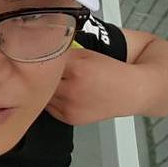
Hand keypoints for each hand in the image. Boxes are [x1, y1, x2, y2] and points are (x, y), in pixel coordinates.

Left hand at [45, 37, 167, 124]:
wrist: (133, 91)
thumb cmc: (113, 68)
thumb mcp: (87, 51)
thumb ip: (63, 51)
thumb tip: (39, 48)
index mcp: (77, 68)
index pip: (44, 58)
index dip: (39, 55)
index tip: (34, 51)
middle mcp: (72, 89)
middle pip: (40, 78)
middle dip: (39, 71)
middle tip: (37, 65)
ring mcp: (70, 107)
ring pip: (43, 94)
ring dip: (43, 86)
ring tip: (48, 79)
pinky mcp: (70, 118)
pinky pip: (49, 107)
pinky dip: (51, 99)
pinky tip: (60, 91)